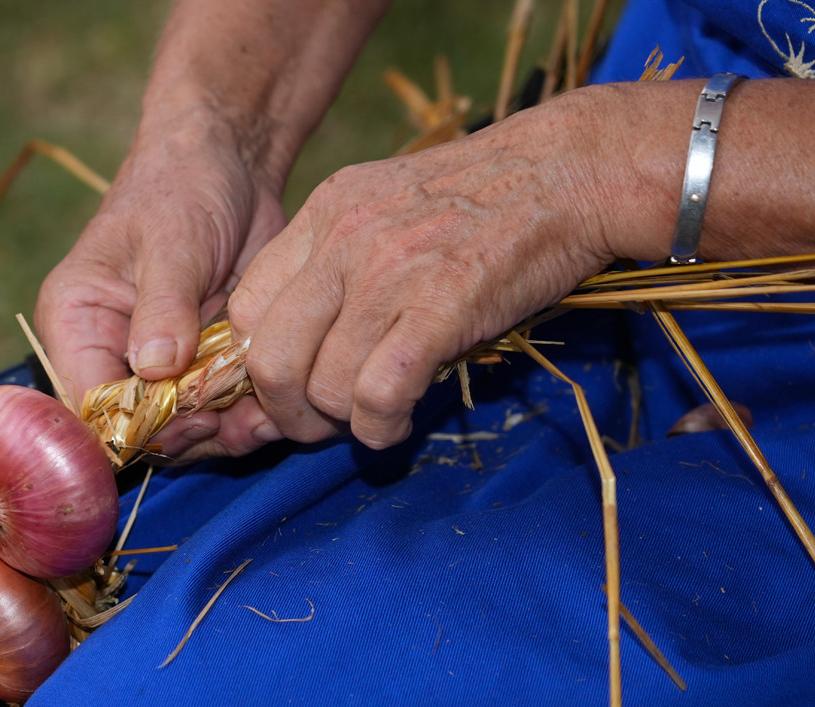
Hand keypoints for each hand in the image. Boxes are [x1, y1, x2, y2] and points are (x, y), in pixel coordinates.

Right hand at [34, 110, 287, 461]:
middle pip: (136, 429)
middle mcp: (109, 354)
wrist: (232, 162)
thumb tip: (155, 368)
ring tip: (267, 419)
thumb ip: (163, 305)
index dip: (138, 425)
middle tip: (240, 424)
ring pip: (181, 429)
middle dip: (189, 434)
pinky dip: (244, 417)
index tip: (193, 417)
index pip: (90, 403)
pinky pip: (217, 411)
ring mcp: (158, 365)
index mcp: (75, 323)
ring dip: (224, 432)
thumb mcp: (172, 240)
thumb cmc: (183, 184)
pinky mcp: (201, 366)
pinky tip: (274, 409)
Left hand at [229, 89, 619, 450]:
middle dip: (287, 413)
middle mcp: (344, 242)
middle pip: (268, 359)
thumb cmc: (485, 200)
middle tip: (318, 426)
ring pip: (323, 386)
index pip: (244, 311)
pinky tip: (395, 424)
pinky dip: (380, 427)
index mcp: (324, 214)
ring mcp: (390, 274)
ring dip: (342, 424)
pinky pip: (377, 395)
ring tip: (372, 420)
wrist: (570, 171)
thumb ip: (336, 262)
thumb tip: (301, 345)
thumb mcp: (387, 205)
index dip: (256, 366)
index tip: (289, 387)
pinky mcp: (441, 308)